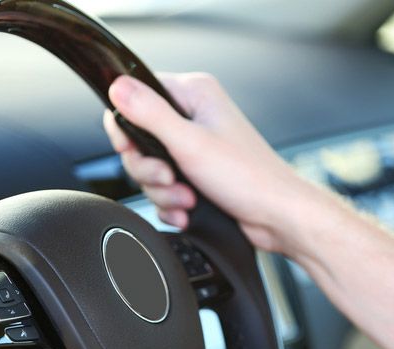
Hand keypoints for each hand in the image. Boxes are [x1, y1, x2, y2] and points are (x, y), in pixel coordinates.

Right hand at [104, 73, 341, 258]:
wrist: (276, 217)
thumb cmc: (248, 178)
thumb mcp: (189, 143)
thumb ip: (149, 114)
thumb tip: (117, 87)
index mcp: (194, 94)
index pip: (136, 97)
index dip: (127, 128)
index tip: (136, 149)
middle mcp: (193, 117)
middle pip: (138, 141)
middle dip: (150, 170)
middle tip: (170, 179)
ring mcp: (194, 148)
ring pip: (150, 170)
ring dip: (163, 192)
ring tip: (187, 200)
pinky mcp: (196, 175)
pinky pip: (164, 190)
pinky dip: (172, 205)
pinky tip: (188, 211)